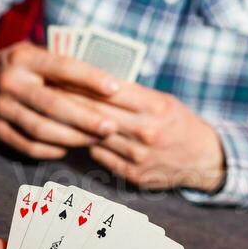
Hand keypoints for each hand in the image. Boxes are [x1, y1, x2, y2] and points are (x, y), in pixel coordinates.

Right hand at [0, 41, 120, 159]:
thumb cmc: (20, 65)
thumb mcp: (37, 54)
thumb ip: (63, 67)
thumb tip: (107, 84)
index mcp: (24, 57)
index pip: (62, 67)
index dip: (90, 78)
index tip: (115, 88)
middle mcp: (9, 81)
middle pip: (53, 104)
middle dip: (86, 118)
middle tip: (111, 127)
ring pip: (41, 128)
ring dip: (73, 137)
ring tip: (95, 139)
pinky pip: (26, 145)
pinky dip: (49, 149)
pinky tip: (68, 149)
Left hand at [65, 83, 225, 191]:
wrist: (203, 159)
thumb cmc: (178, 122)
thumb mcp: (163, 100)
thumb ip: (132, 94)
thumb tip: (92, 82)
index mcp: (156, 106)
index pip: (110, 90)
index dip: (82, 81)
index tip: (59, 73)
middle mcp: (147, 131)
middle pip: (98, 113)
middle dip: (69, 100)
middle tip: (45, 89)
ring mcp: (139, 156)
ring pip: (95, 136)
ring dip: (72, 124)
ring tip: (50, 111)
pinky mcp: (133, 175)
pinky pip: (100, 156)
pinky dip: (86, 144)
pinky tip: (71, 135)